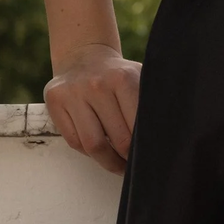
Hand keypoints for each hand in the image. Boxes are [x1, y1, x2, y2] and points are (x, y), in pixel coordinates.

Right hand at [44, 42, 140, 174]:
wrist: (84, 55)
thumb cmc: (117, 76)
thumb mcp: (138, 79)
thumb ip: (150, 104)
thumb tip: (167, 139)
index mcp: (123, 78)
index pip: (137, 127)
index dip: (144, 149)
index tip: (150, 158)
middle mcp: (97, 84)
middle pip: (117, 140)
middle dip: (128, 160)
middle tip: (136, 168)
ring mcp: (73, 92)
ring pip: (93, 145)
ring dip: (108, 162)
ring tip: (119, 167)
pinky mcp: (55, 101)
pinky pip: (74, 141)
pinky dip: (88, 153)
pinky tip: (99, 151)